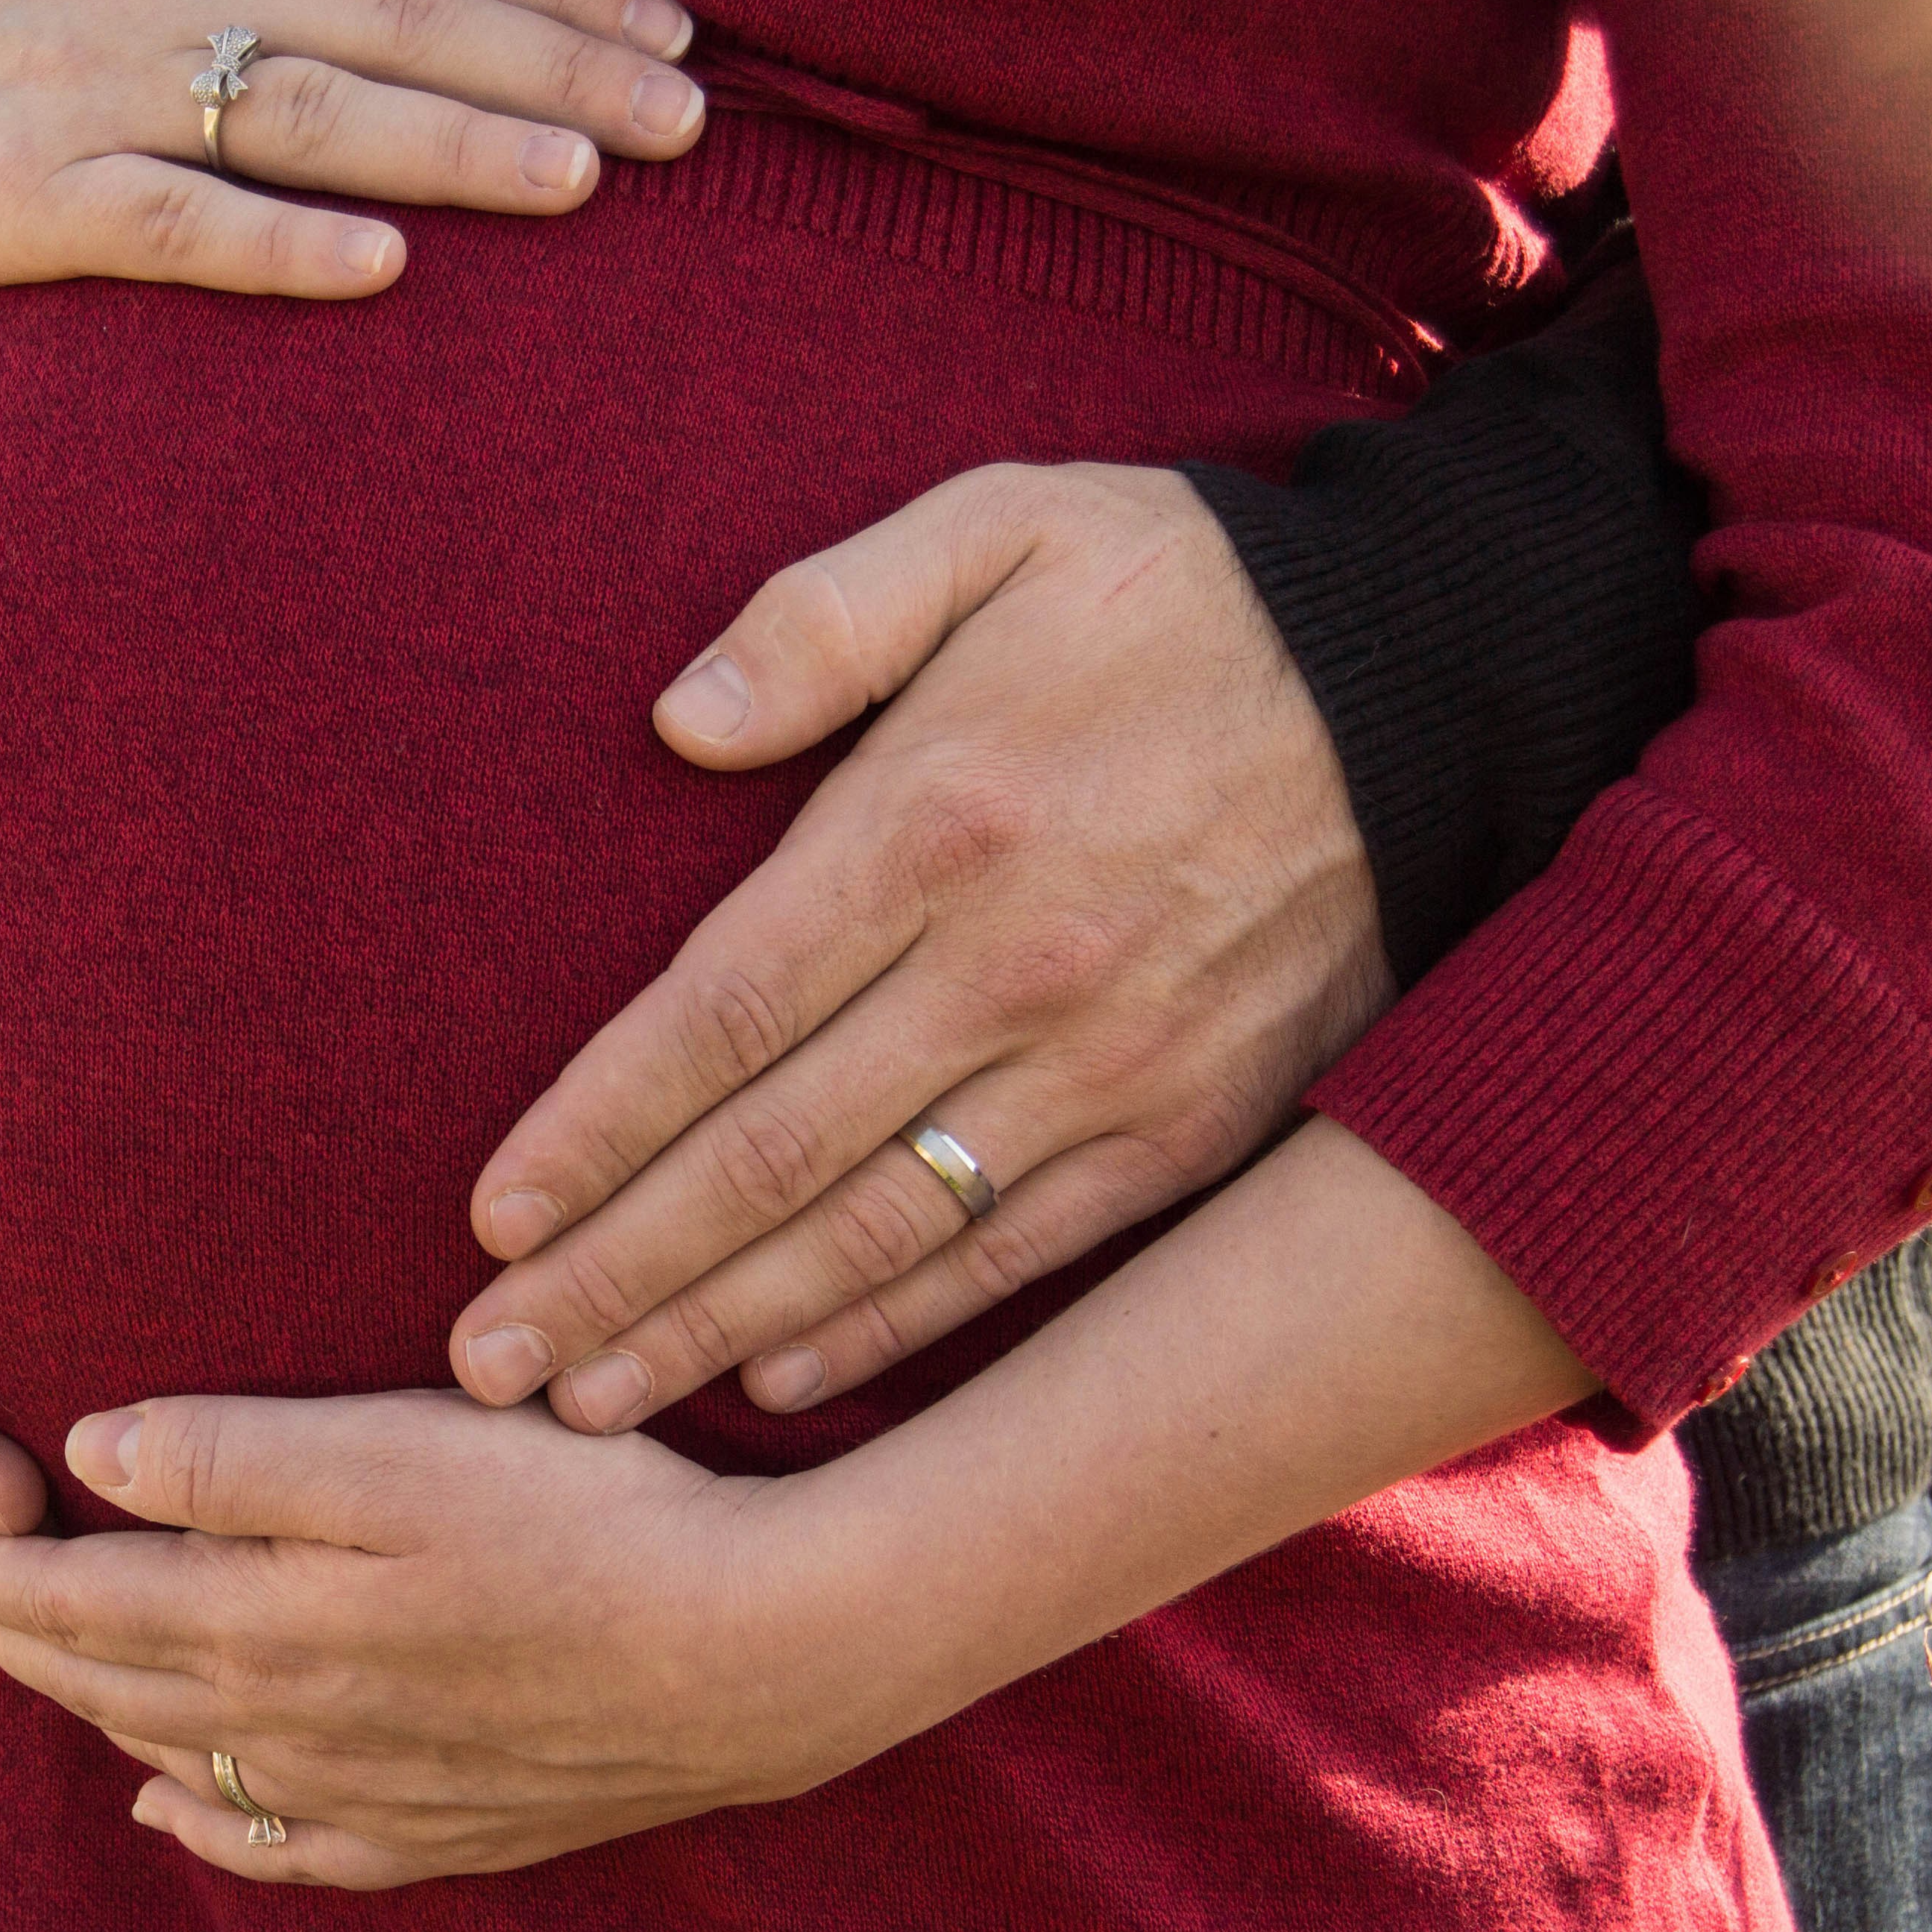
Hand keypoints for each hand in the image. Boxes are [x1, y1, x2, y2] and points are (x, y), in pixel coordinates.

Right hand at [0, 0, 703, 303]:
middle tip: (685, 125)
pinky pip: (172, 221)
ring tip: (581, 180)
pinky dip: (277, 244)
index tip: (677, 39)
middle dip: (553, 66)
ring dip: (450, 144)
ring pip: (304, 113)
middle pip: (393, 17)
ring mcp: (97, 89)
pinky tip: (380, 270)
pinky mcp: (31, 197)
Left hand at [0, 1391, 901, 1887]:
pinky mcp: (443, 1821)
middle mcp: (290, 1721)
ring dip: (84, 1713)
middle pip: (107, 1682)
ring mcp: (366, 1786)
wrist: (748, 1657)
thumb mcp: (397, 1449)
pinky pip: (282, 1840)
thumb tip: (86, 1456)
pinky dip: (205, 1823)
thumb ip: (233, 1457)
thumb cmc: (580, 1519)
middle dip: (4, 1641)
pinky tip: (170, 1813)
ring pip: (177, 1754)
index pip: (77, 1601)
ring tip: (22, 1677)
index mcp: (263, 1619)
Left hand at [447, 462, 1392, 1430]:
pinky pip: (1018, 1255)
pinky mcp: (1194, 1123)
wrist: (1443, 674)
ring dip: (721, 1327)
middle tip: (488, 1362)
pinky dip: (896, 1329)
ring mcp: (1110, 1064)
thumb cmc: (1185, 592)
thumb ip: (825, 616)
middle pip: (768, 1158)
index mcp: (938, 823)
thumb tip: (678, 719)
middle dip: (616, 1272)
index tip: (490, 1214)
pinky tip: (784, 1379)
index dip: (593, 1129)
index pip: (718, 1015)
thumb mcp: (1001, 530)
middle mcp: (1014, 968)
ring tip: (592, 1401)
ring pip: (876, 1233)